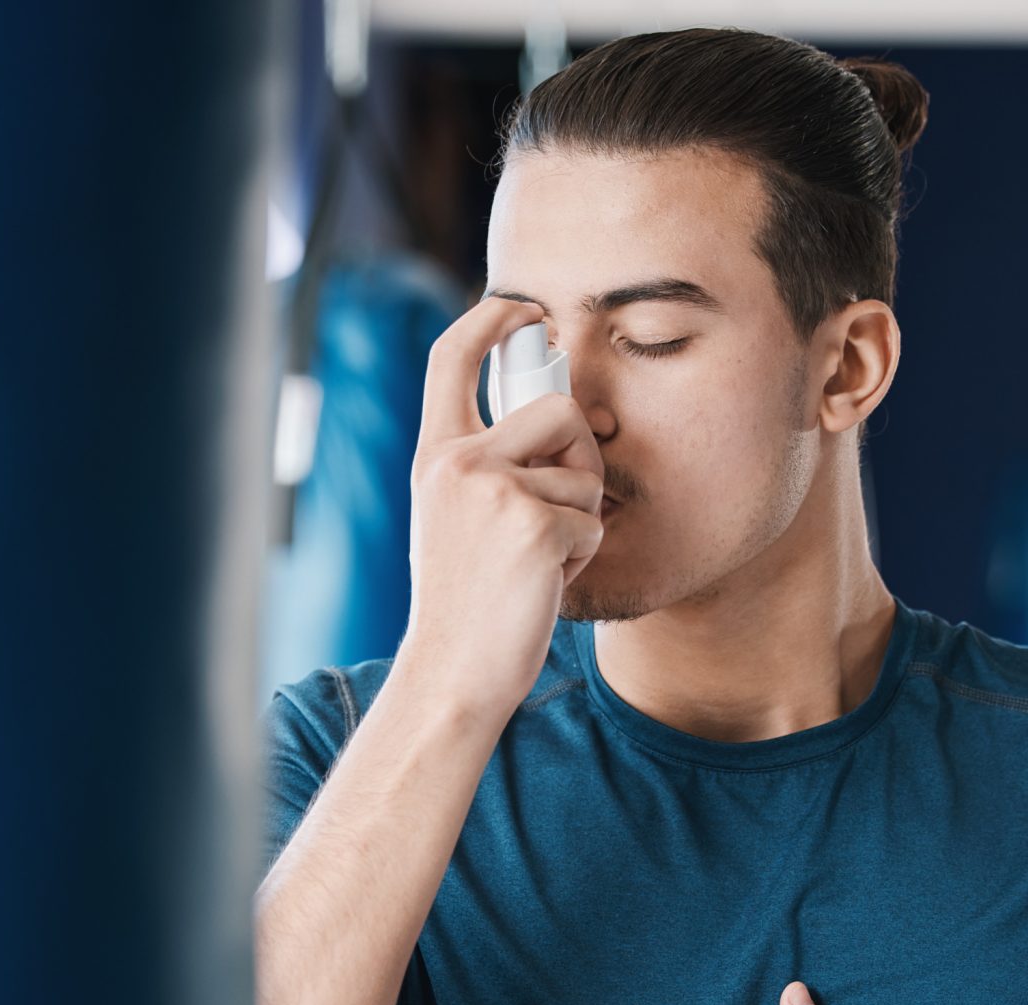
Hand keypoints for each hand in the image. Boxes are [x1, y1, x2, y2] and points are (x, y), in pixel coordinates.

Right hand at [394, 293, 605, 725]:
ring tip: (537, 560)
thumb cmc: (462, 603)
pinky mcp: (534, 526)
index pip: (452, 357)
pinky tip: (542, 584)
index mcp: (435, 456)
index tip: (524, 309)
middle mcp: (458, 461)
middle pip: (559, 409)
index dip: (492, 319)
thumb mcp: (454, 518)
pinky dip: (581, 557)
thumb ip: (488, 465)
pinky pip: (592, 522)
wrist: (451, 672)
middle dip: (582, 455)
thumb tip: (560, 416)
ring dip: (581, 518)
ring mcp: (496, 491)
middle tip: (560, 509)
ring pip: (585, 473)